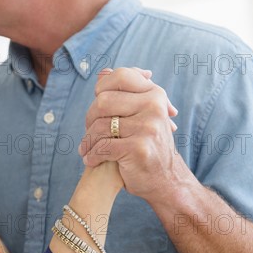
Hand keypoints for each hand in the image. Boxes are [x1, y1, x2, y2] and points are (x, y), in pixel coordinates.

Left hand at [79, 67, 183, 202]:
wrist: (165, 180)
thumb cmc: (147, 146)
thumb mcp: (142, 115)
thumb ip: (124, 94)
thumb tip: (103, 72)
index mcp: (155, 94)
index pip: (121, 77)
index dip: (102, 89)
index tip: (99, 108)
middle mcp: (154, 107)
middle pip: (103, 101)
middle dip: (90, 119)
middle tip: (89, 133)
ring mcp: (148, 127)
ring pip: (100, 126)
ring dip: (88, 141)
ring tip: (87, 149)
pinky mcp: (139, 148)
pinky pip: (103, 147)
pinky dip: (92, 156)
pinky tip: (91, 160)